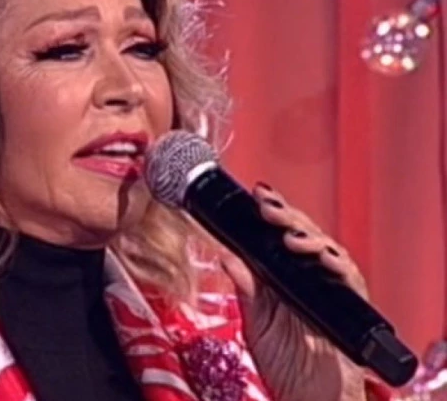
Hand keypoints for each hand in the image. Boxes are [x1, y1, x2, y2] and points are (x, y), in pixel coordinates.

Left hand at [219, 183, 366, 400]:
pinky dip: (335, 263)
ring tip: (287, 232)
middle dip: (284, 214)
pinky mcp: (348, 302)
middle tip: (266, 203)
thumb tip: (225, 254)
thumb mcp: (255, 320)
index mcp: (282, 274)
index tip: (256, 194)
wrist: (309, 394)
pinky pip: (347, 275)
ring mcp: (328, 285)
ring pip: (324, 247)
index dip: (271, 212)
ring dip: (307, 235)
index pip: (277, 235)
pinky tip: (322, 256)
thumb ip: (245, 287)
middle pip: (300, 233)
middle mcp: (306, 275)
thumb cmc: (284, 361)